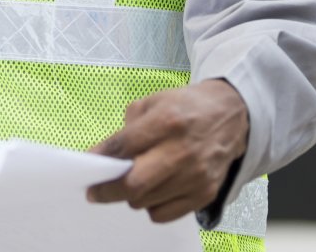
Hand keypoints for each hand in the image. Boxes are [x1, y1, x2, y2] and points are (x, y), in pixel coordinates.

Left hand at [86, 79, 247, 222]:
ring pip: (146, 201)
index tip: (86, 165)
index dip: (100, 157)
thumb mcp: (153, 102)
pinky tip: (152, 190)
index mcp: (166, 121)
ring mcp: (195, 176)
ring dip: (130, 195)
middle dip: (107, 190)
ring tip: (130, 182)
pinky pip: (164, 214)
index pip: (124, 146)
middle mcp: (181, 152)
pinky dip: (150, 206)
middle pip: (134, 184)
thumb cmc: (184, 107)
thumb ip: (128, 128)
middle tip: (94, 191)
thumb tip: (102, 154)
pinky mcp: (204, 194)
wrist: (229, 116)